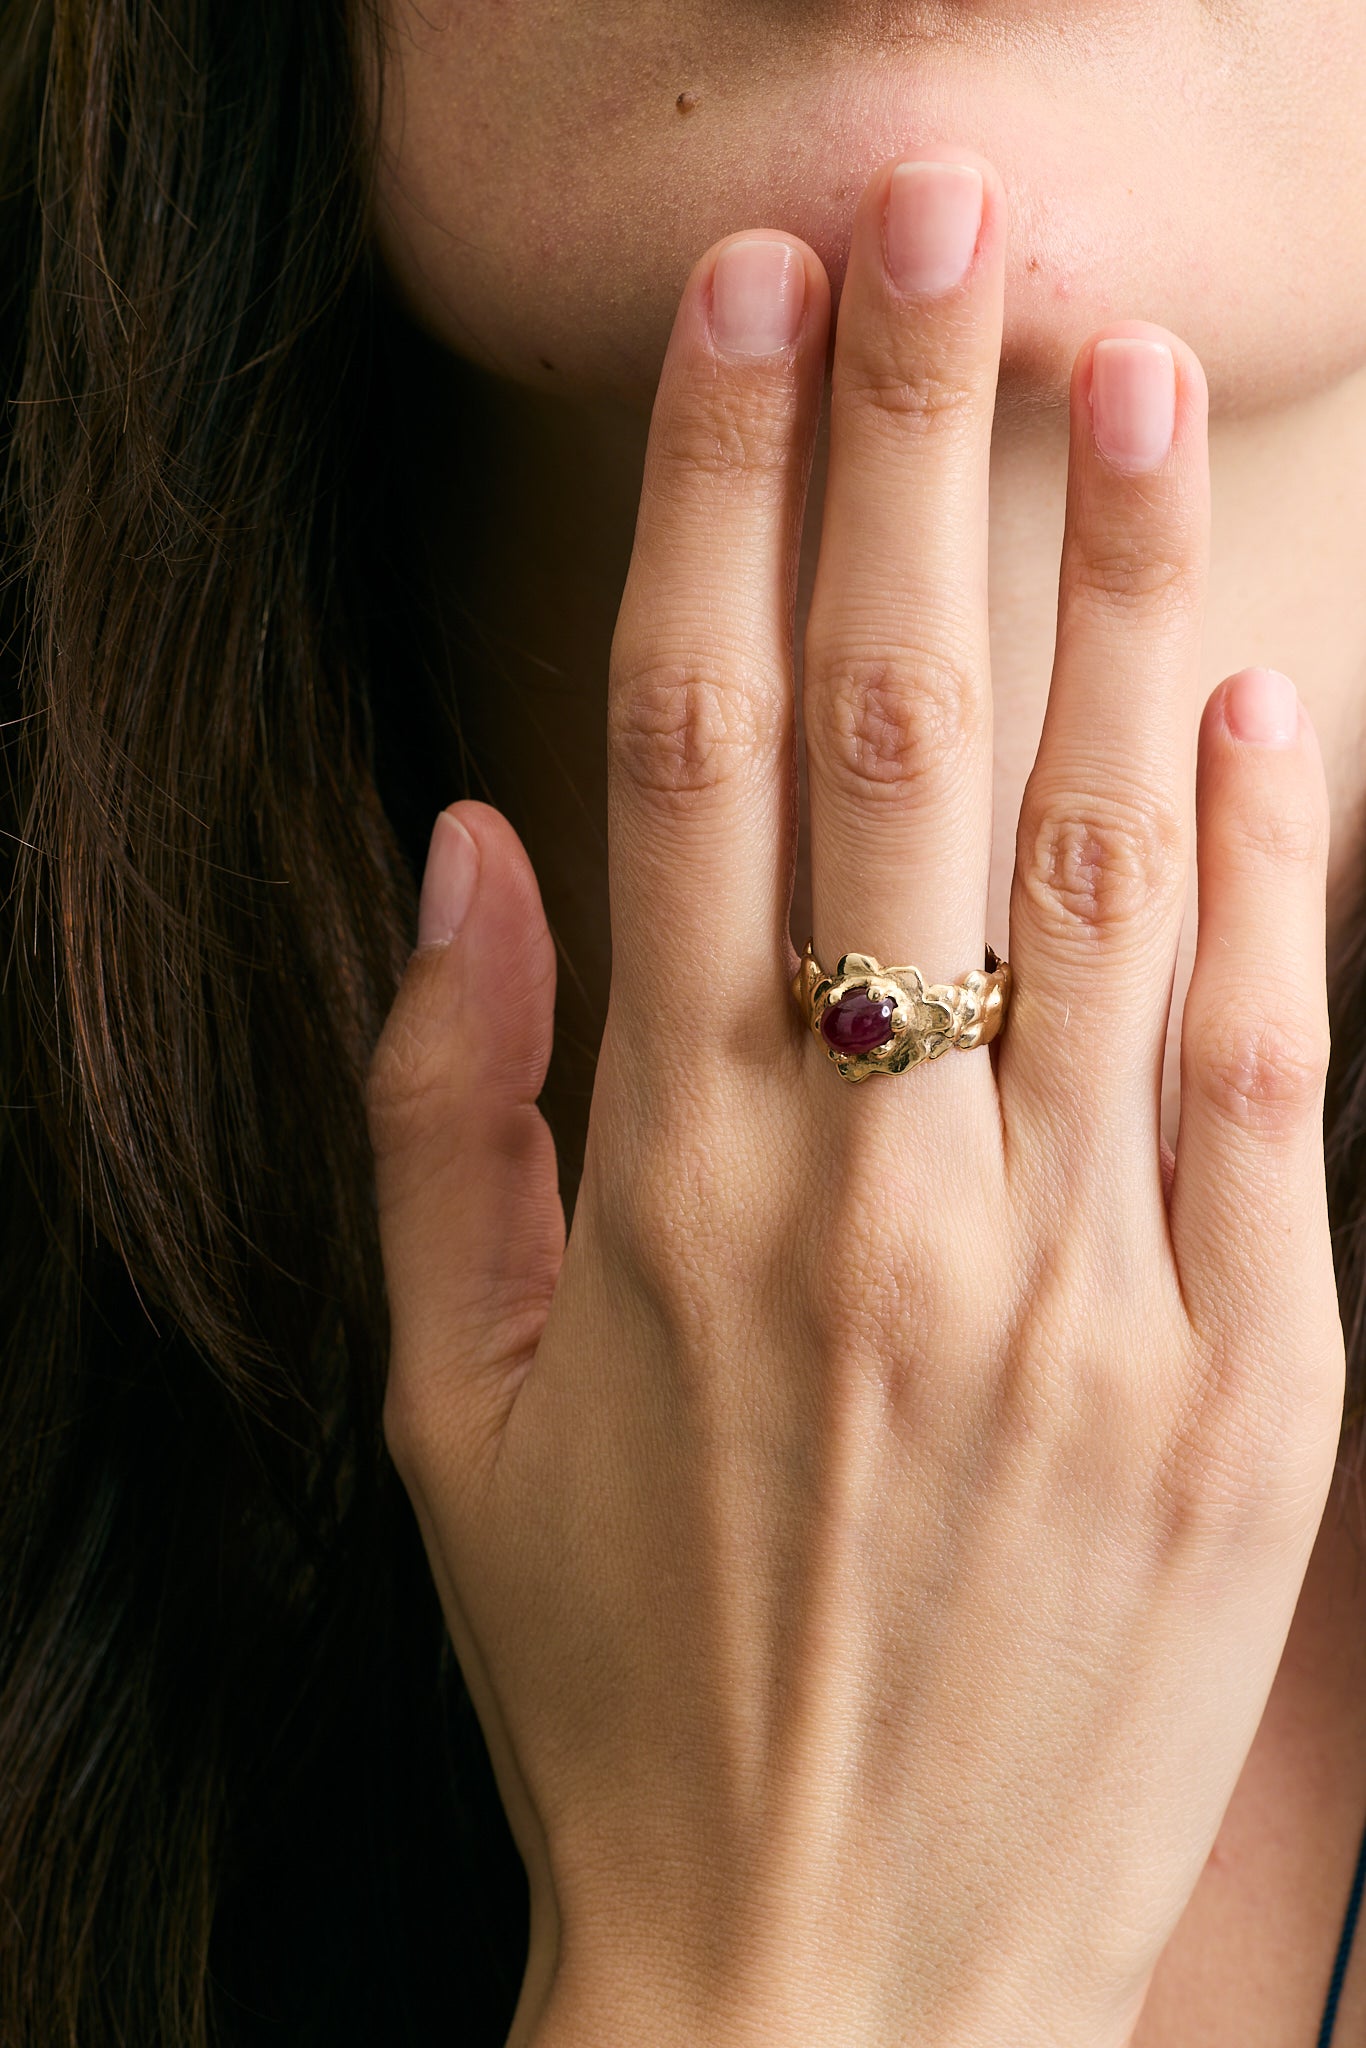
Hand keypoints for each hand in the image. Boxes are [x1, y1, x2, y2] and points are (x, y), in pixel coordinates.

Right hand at [366, 150, 1342, 2047]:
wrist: (821, 1971)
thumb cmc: (616, 1671)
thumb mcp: (444, 1404)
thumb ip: (455, 1101)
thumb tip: (482, 840)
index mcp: (668, 1191)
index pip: (689, 754)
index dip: (713, 501)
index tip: (744, 309)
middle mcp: (877, 1200)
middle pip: (904, 743)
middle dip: (913, 449)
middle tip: (941, 215)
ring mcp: (1086, 1290)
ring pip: (1114, 863)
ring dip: (1113, 589)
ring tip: (1116, 371)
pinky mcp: (1252, 1390)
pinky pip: (1272, 1070)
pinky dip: (1274, 864)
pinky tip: (1260, 692)